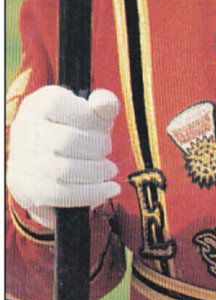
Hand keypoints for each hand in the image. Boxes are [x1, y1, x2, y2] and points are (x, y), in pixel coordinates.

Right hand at [7, 86, 119, 229]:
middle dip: (96, 148)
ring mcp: (20, 158)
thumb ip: (103, 104)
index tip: (103, 127)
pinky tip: (106, 191)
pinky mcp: (23, 186)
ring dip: (95, 173)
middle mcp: (25, 129)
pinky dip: (87, 194)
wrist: (52, 155)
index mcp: (39, 104)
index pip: (60, 104)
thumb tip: (104, 103)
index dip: (87, 117)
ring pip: (62, 171)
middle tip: (107, 151)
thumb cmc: (77, 128)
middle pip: (65, 140)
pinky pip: (57, 195)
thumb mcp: (92, 112)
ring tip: (110, 170)